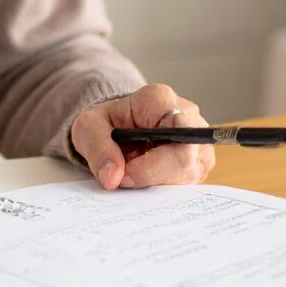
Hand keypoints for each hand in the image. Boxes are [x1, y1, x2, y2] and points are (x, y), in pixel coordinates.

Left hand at [70, 83, 214, 188]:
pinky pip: (186, 183)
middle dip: (151, 178)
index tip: (126, 174)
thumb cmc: (107, 121)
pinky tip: (145, 177)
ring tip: (133, 171)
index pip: (179, 133)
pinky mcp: (198, 163)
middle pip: (186, 161)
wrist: (116, 124)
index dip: (154, 164)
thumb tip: (113, 177)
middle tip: (123, 176)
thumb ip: (98, 149)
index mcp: (161, 100)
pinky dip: (161, 186)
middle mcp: (188, 117)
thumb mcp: (88, 127)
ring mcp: (197, 142)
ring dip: (156, 183)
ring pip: (188, 176)